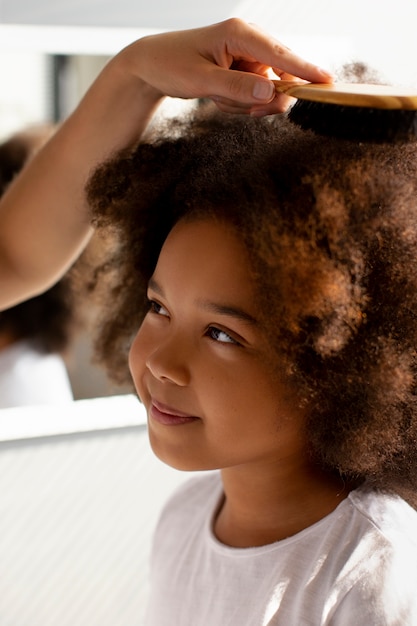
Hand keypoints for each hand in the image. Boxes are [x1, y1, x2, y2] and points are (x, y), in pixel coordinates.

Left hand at [127, 18, 331, 116]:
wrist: (152, 65)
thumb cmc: (172, 65)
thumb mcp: (202, 80)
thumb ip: (237, 88)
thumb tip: (273, 94)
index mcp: (239, 34)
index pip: (280, 54)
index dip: (304, 70)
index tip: (328, 82)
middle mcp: (248, 41)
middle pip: (278, 77)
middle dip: (262, 100)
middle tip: (243, 111)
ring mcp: (247, 57)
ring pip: (265, 93)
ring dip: (243, 104)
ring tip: (217, 97)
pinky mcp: (244, 70)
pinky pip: (253, 97)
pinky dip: (237, 104)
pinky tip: (218, 97)